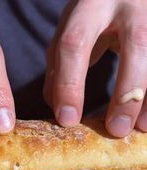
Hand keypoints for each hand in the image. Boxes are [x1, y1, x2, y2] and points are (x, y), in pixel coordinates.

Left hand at [44, 0, 146, 136]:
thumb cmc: (95, 14)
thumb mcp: (72, 30)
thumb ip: (61, 65)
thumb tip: (58, 107)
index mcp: (91, 5)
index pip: (76, 44)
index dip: (70, 84)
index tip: (67, 120)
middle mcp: (128, 3)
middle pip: (136, 45)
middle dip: (125, 94)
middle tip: (116, 131)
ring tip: (140, 128)